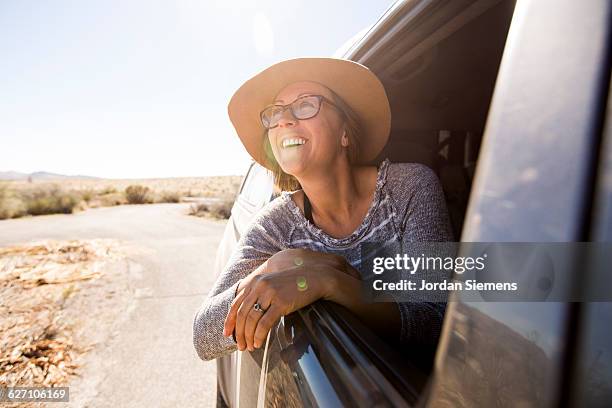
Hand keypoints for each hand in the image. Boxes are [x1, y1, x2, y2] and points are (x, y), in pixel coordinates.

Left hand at [223, 249, 357, 350]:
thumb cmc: (295, 284)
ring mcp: (270, 294)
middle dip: (239, 333)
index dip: (230, 321)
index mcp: (256, 282)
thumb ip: (260, 294)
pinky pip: (265, 323)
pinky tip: (259, 343)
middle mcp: (260, 286)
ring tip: (250, 347)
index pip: (236, 303)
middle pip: (243, 314)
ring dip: (249, 337)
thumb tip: (249, 315)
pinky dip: (259, 336)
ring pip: (252, 320)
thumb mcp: (274, 285)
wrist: (315, 278)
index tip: (227, 334)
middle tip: (240, 346)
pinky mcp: (281, 303)